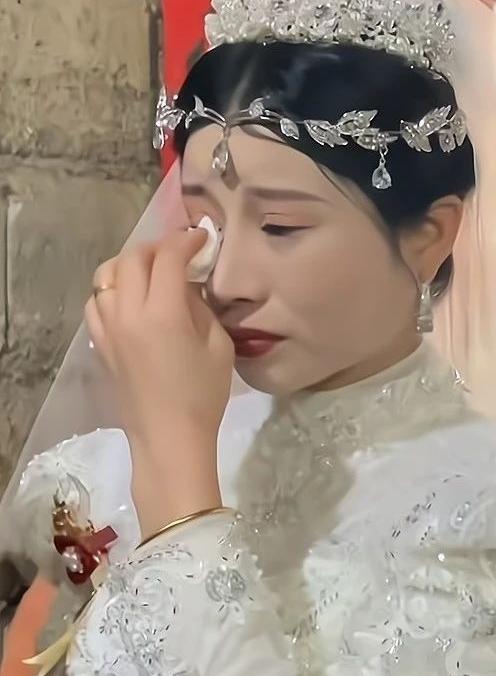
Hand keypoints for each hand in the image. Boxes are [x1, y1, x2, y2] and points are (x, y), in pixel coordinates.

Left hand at [85, 230, 233, 534]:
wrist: (169, 437)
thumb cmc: (203, 395)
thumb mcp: (218, 345)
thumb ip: (200, 308)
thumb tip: (186, 288)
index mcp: (163, 313)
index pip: (168, 258)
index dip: (186, 241)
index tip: (202, 238)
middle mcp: (128, 313)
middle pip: (132, 259)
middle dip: (157, 247)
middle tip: (179, 252)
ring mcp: (107, 329)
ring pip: (106, 276)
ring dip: (129, 264)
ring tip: (150, 271)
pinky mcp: (99, 345)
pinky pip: (96, 303)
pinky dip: (112, 290)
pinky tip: (130, 300)